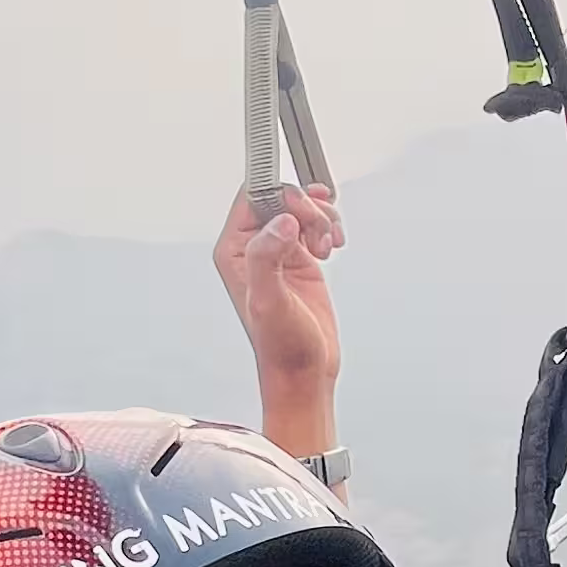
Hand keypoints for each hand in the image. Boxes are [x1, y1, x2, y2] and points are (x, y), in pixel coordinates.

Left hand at [211, 182, 342, 458]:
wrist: (303, 370)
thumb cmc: (281, 346)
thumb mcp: (270, 301)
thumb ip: (267, 257)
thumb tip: (280, 223)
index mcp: (234, 251)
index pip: (252, 197)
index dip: (281, 195)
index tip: (303, 208)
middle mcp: (252, 247)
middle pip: (280, 197)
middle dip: (307, 207)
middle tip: (319, 230)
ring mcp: (277, 251)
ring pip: (300, 208)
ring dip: (321, 217)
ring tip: (328, 243)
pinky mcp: (299, 258)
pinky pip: (313, 223)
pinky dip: (329, 227)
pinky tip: (333, 246)